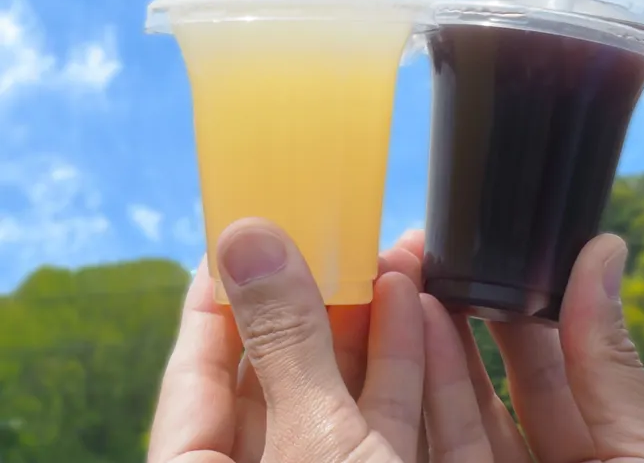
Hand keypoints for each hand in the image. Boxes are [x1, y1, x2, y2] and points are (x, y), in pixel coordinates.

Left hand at [148, 218, 427, 462]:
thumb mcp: (309, 440)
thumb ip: (284, 340)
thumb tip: (248, 238)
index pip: (196, 371)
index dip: (218, 294)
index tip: (242, 228)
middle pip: (283, 374)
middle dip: (320, 297)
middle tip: (337, 231)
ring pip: (347, 392)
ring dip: (374, 320)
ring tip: (393, 254)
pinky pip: (396, 420)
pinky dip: (409, 364)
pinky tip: (421, 305)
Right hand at [397, 230, 643, 462]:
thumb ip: (611, 365)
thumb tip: (605, 250)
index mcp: (604, 456)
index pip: (555, 369)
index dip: (522, 309)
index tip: (495, 251)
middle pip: (495, 384)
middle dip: (464, 315)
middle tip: (432, 255)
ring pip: (456, 410)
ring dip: (431, 341)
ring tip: (411, 277)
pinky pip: (437, 444)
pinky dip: (422, 389)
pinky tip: (414, 330)